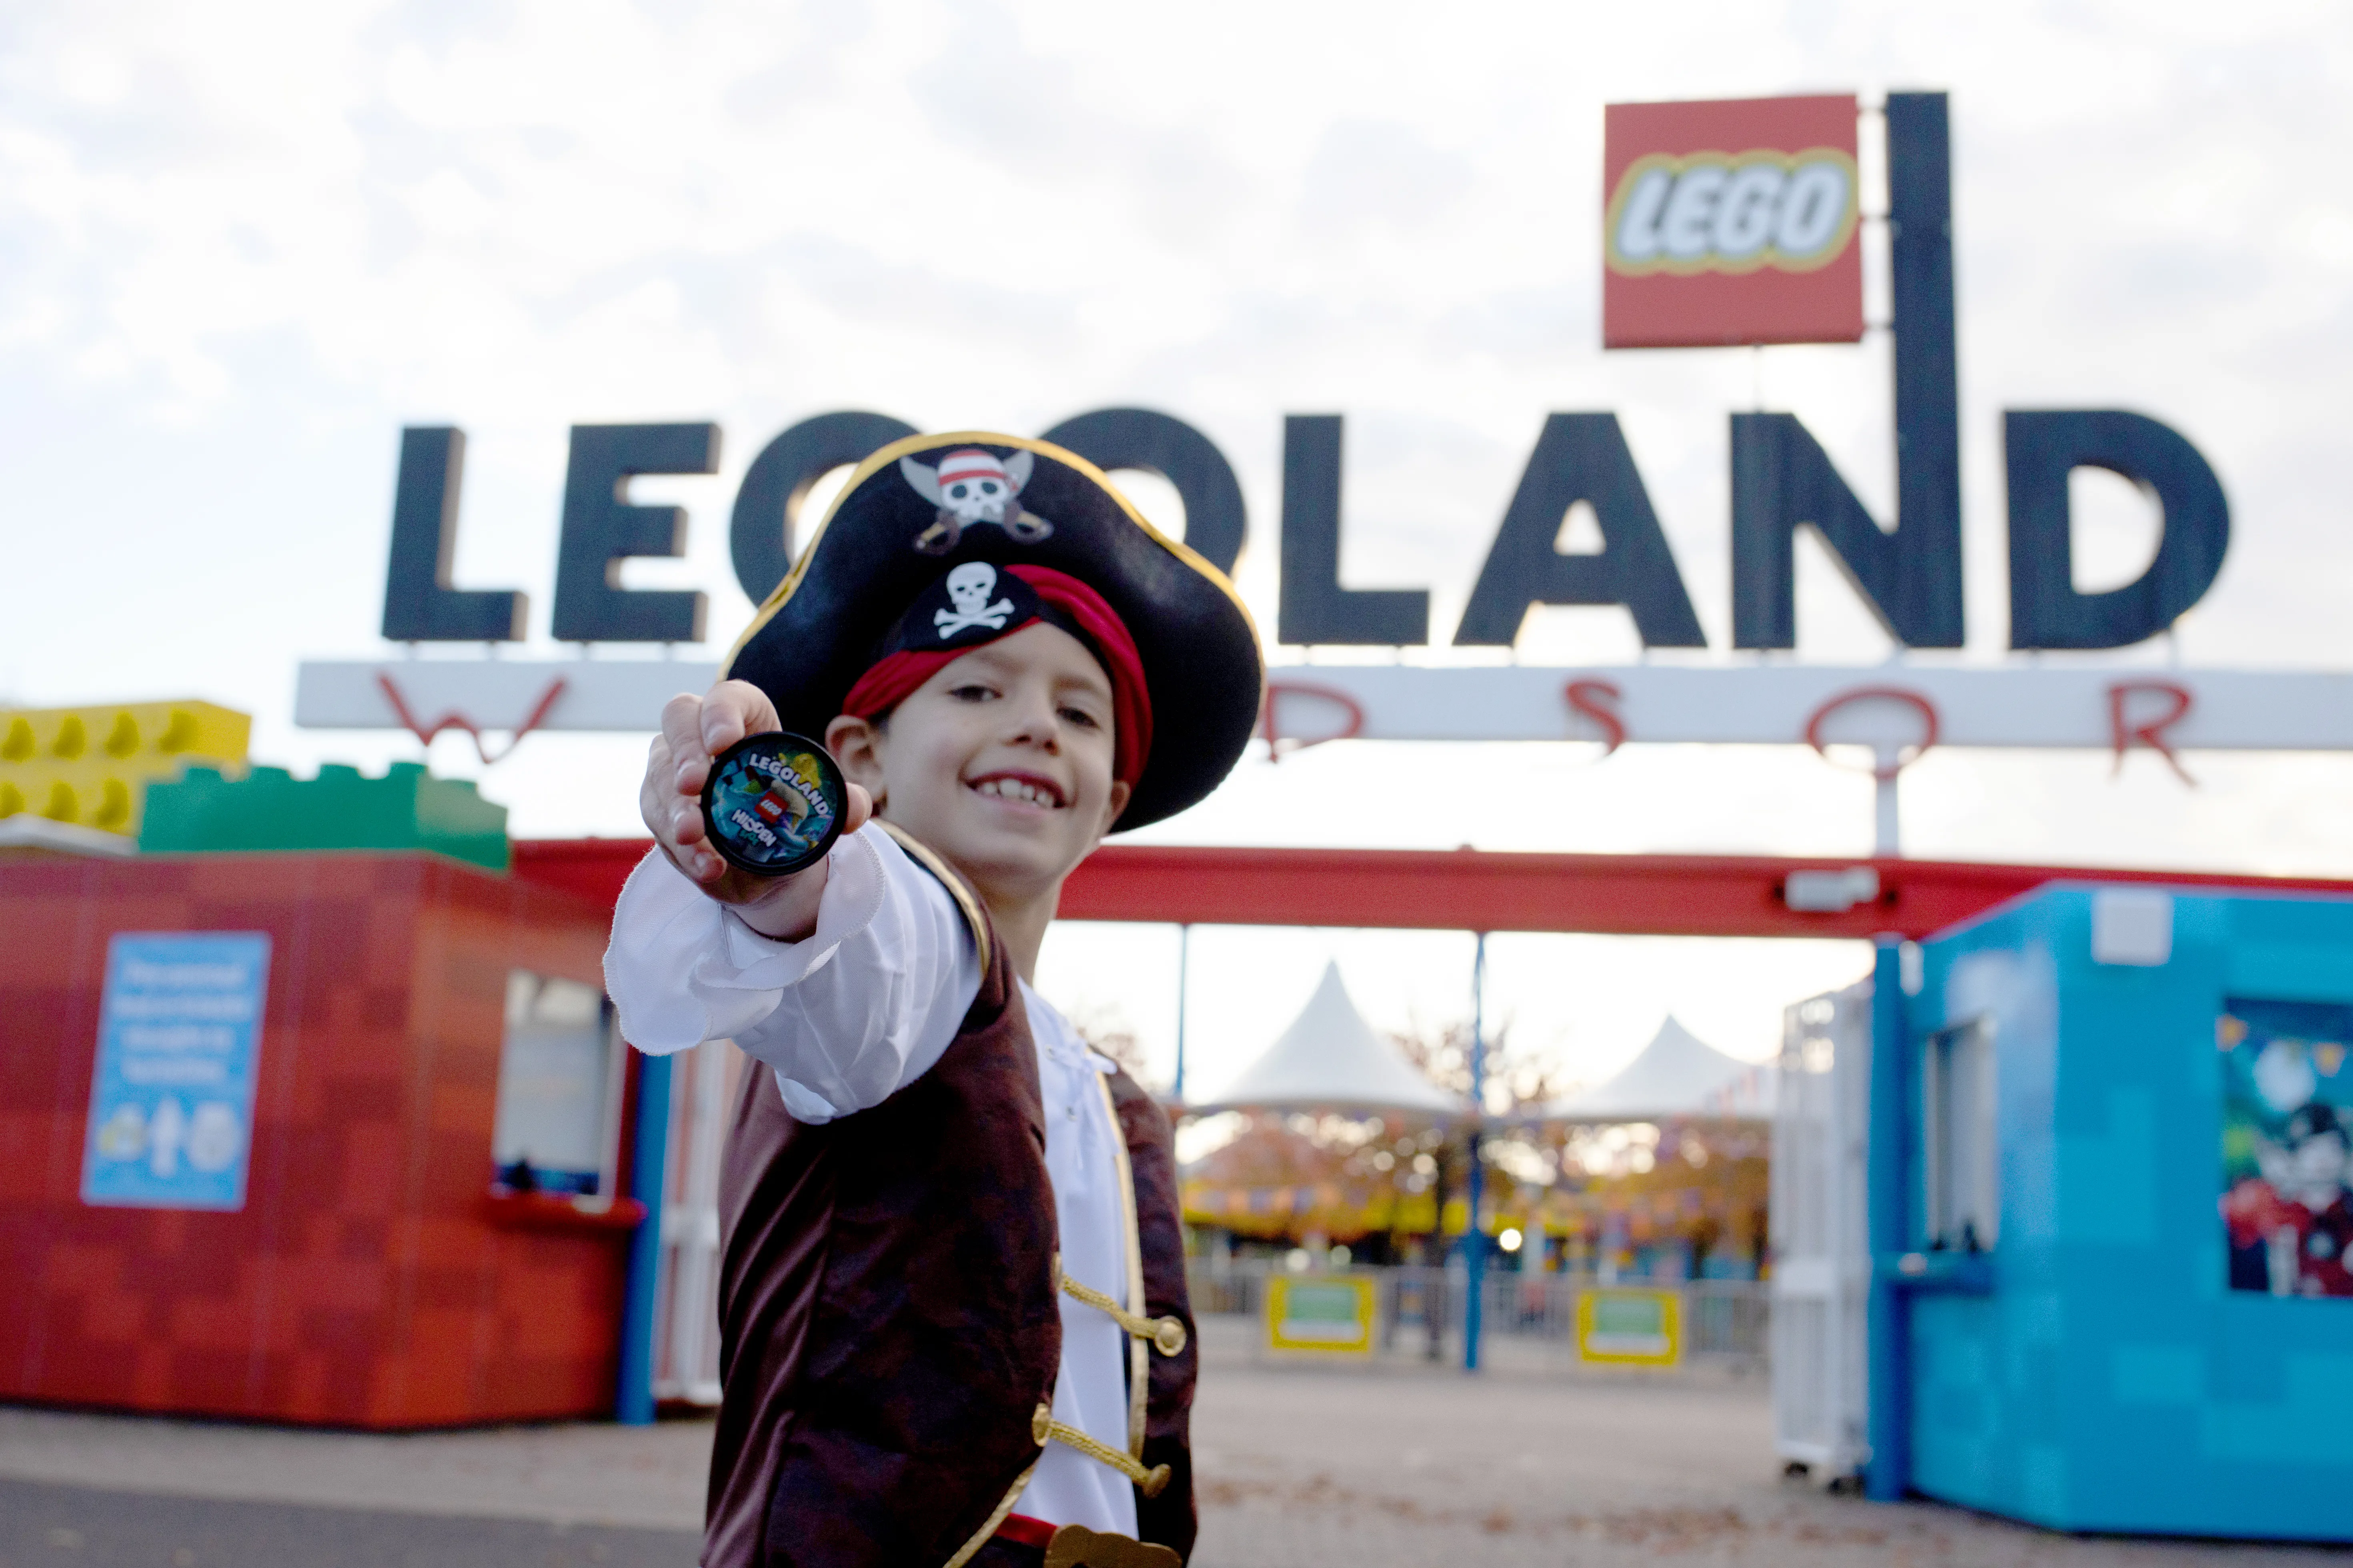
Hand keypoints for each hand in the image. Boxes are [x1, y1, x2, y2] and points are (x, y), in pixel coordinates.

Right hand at [641, 680, 873, 935]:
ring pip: (659, 778)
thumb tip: (855, 810)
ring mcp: (671, 770)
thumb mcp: (819, 808)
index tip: (724, 742)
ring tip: (695, 835)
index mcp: (743, 717)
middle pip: (678, 722)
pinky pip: (660, 824)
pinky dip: (683, 849)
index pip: (726, 697)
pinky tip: (708, 866)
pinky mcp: (659, 810)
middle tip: (695, 785)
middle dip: (684, 753)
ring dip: (676, 810)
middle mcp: (698, 734)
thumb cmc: (788, 810)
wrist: (766, 860)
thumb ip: (843, 804)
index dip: (720, 712)